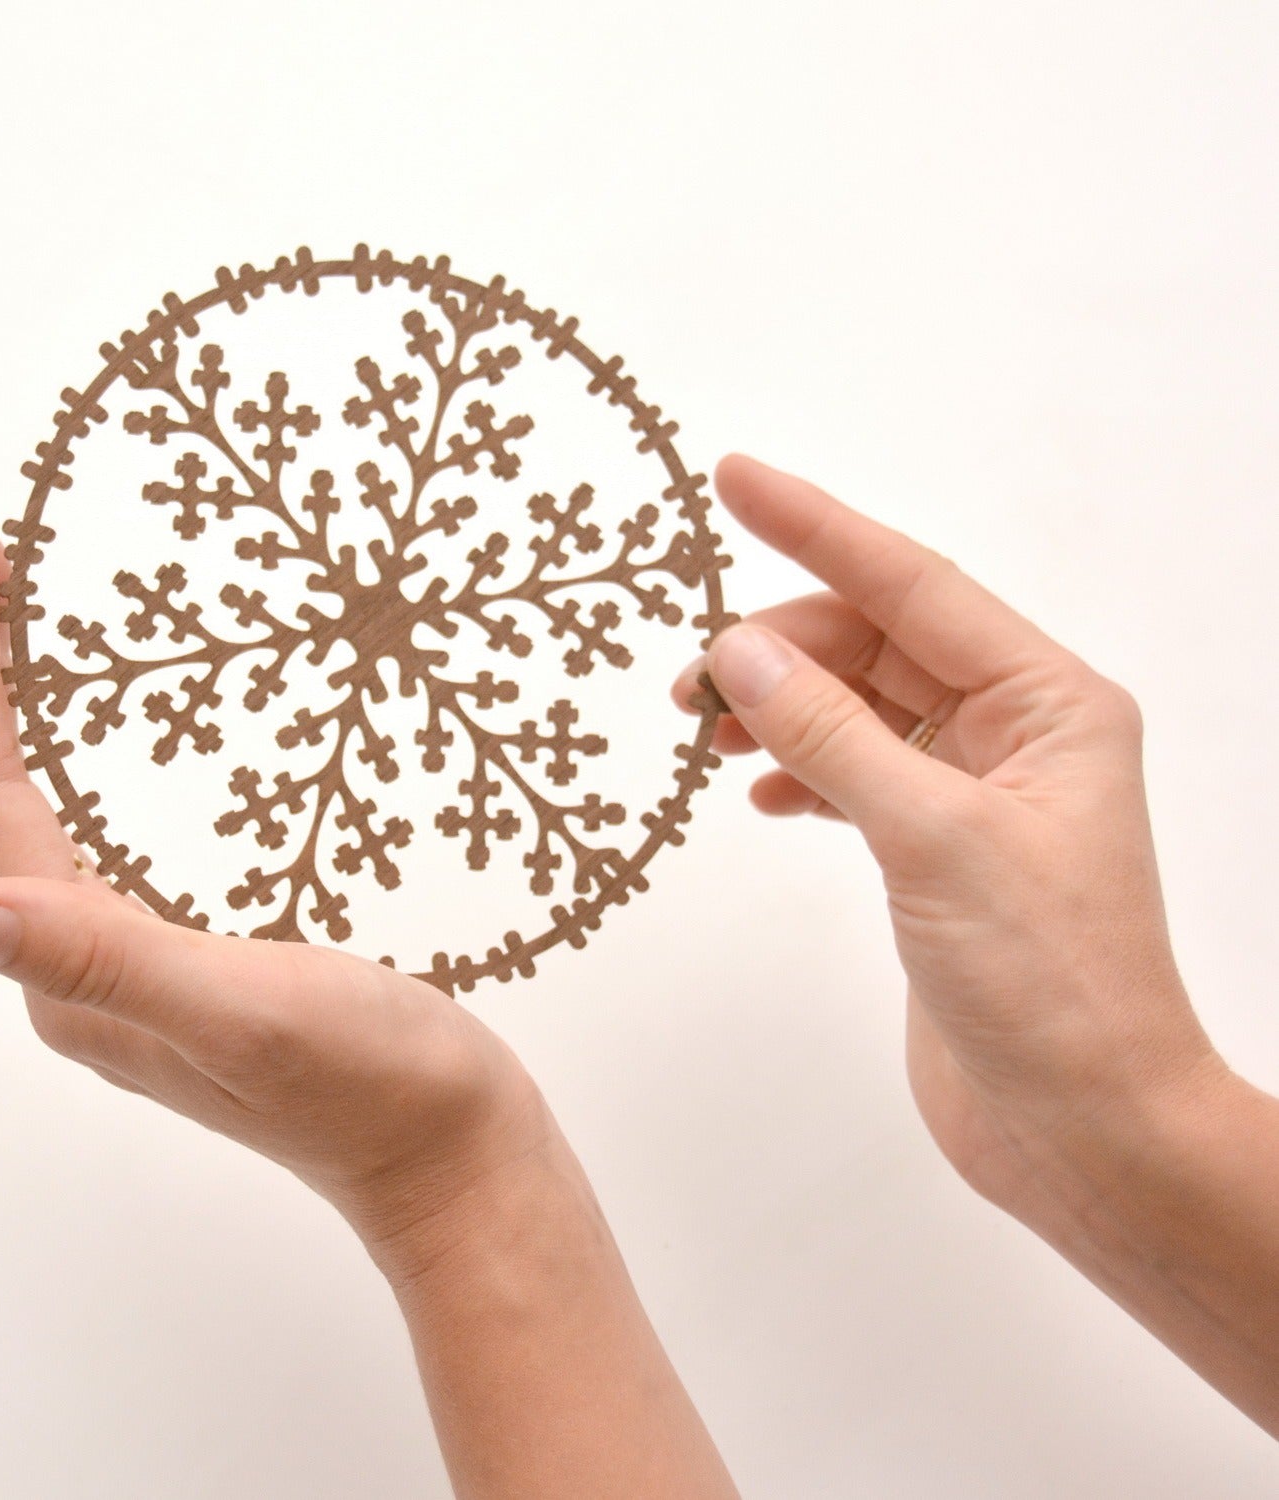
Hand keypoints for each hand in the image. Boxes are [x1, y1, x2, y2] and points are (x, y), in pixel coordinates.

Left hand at [0, 529, 550, 1270]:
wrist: (456, 1154)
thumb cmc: (371, 1089)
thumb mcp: (243, 1009)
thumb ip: (103, 960)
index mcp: (80, 977)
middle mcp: (92, 975)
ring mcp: (147, 971)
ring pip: (55, 824)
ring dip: (34, 724)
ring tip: (43, 634)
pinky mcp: (204, 962)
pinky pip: (121, 847)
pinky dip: (111, 772)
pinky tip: (154, 742)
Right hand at [675, 455, 1228, 1223]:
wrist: (1082, 1125)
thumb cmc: (1051, 985)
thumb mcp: (933, 841)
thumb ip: (832, 738)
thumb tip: (739, 655)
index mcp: (1047, 703)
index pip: (912, 585)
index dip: (816, 526)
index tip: (734, 478)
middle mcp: (1015, 732)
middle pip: (876, 644)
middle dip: (780, 647)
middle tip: (691, 679)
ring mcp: (974, 791)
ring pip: (858, 709)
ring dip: (780, 708)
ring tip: (707, 730)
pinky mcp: (936, 849)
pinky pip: (854, 773)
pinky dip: (801, 771)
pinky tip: (760, 794)